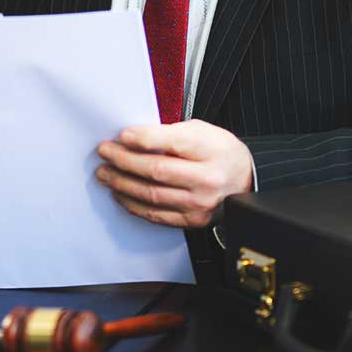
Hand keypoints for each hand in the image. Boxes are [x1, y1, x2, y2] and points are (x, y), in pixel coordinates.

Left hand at [95, 120, 253, 228]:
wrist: (246, 180)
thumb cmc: (220, 152)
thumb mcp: (203, 131)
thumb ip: (171, 133)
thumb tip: (134, 138)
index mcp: (210, 149)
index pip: (170, 142)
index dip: (142, 139)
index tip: (121, 135)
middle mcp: (207, 178)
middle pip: (156, 171)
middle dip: (123, 161)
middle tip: (105, 152)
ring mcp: (199, 203)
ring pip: (151, 195)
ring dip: (121, 183)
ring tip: (105, 173)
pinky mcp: (192, 220)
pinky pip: (155, 215)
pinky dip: (133, 204)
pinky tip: (120, 193)